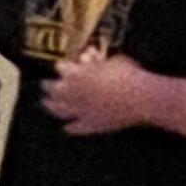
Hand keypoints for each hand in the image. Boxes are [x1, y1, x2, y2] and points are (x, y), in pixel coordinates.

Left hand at [43, 49, 161, 135]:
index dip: (62, 66)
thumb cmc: (129, 74)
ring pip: (59, 110)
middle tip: (44, 85)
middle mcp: (73, 93)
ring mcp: (80, 111)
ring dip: (51, 106)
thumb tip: (89, 57)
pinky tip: (66, 128)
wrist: (141, 98)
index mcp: (76, 74)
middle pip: (53, 90)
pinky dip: (69, 127)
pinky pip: (75, 128)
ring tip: (46, 104)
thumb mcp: (113, 60)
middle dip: (48, 86)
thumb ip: (97, 60)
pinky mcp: (90, 125)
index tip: (60, 65)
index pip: (61, 68)